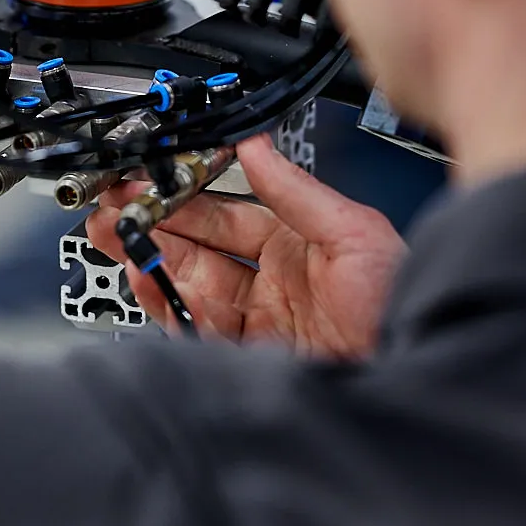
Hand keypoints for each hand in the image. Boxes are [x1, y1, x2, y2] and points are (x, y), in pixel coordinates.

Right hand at [87, 133, 406, 356]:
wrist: (410, 380)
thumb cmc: (401, 306)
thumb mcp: (354, 234)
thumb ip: (296, 191)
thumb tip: (255, 145)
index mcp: (296, 246)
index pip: (223, 214)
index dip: (184, 196)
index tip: (152, 182)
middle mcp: (272, 284)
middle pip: (196, 249)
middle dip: (152, 227)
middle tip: (115, 210)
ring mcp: (258, 324)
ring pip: (188, 287)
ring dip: (151, 262)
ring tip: (121, 241)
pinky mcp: (247, 360)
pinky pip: (195, 329)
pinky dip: (168, 305)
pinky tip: (152, 282)